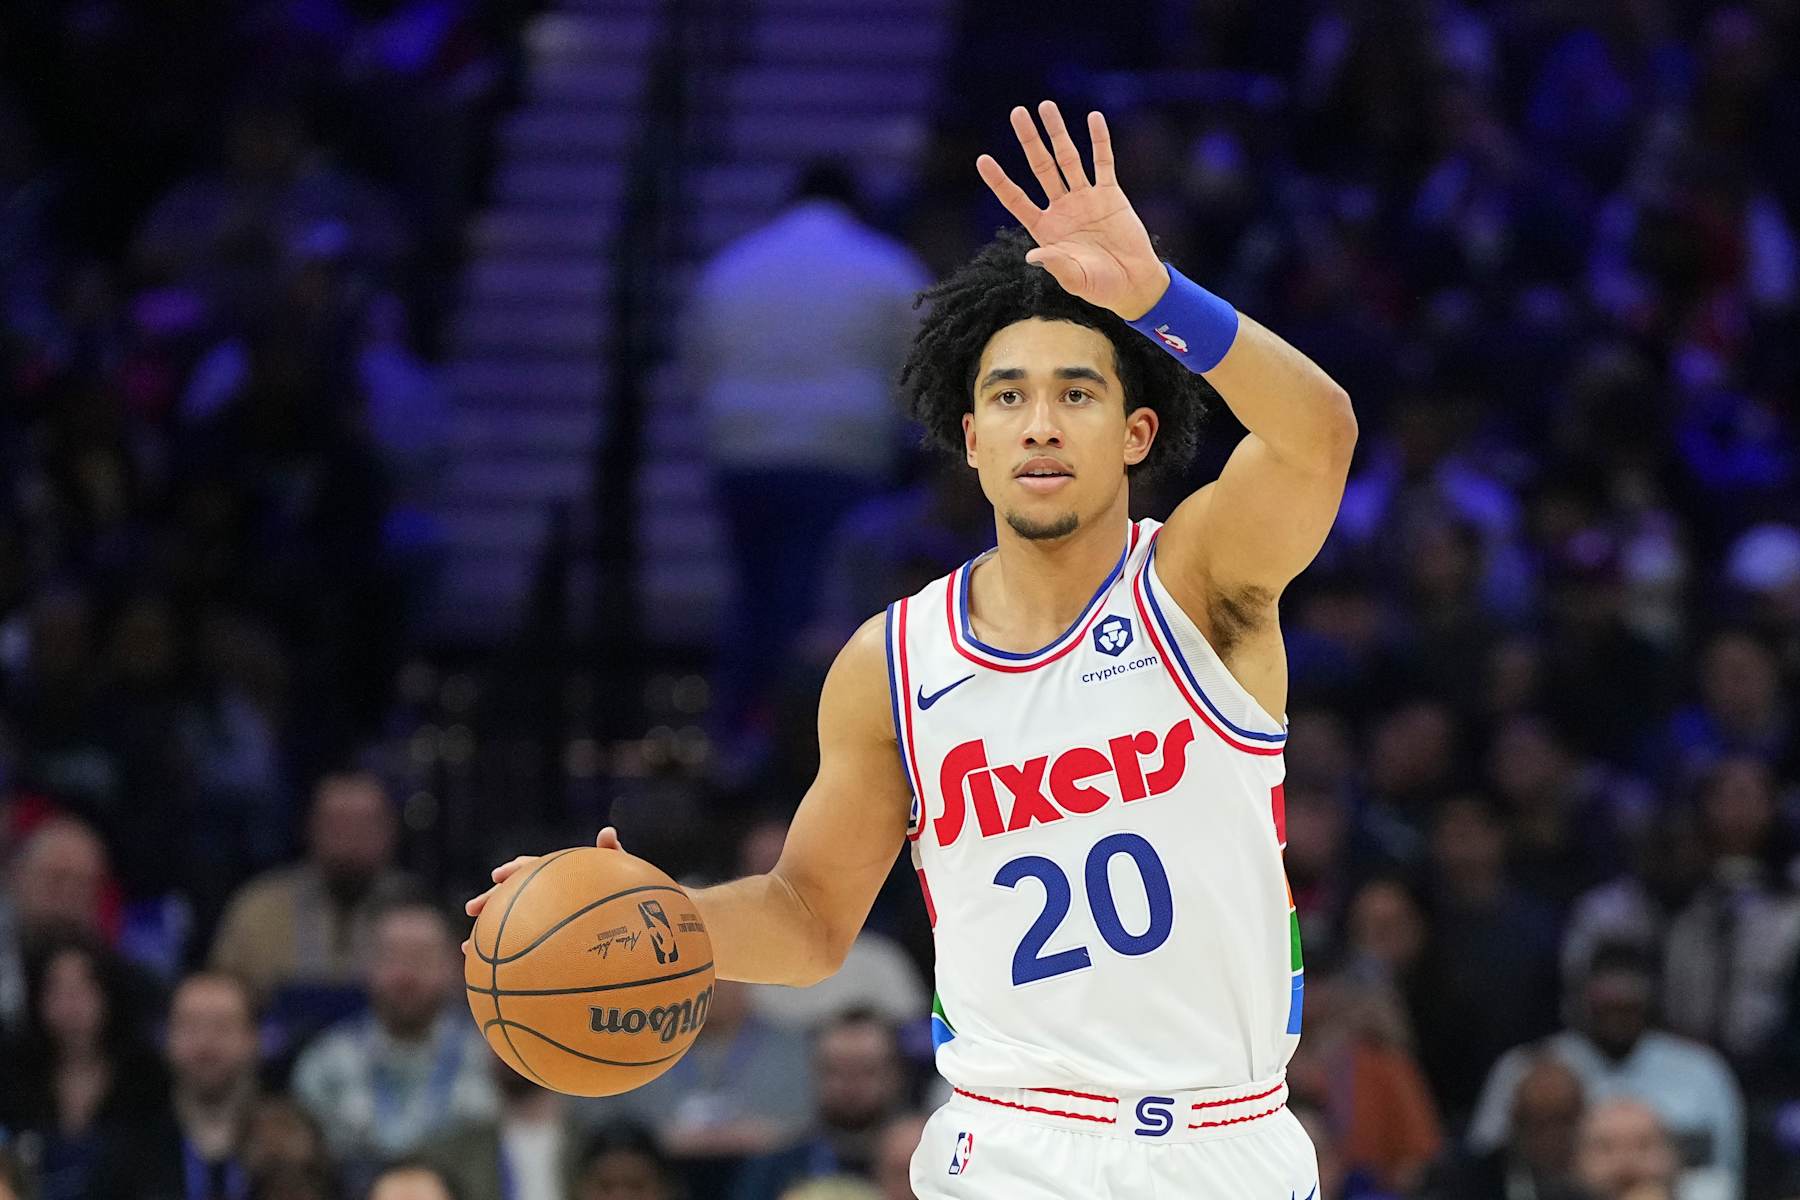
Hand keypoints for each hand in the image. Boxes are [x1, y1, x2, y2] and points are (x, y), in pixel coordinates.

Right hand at [461, 827, 624, 951]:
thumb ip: (614, 855)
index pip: (531, 867)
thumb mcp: (622, 874)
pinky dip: (505, 960)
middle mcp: (545, 895)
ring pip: (509, 925)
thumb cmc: (626, 894)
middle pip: (511, 895)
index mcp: (558, 876)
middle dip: (490, 900)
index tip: (499, 876)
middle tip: (472, 909)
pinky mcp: (545, 941)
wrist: (630, 921)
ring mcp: (542, 918)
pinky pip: (521, 950)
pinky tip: (491, 977)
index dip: (515, 870)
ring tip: (468, 948)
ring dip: (487, 934)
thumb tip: (608, 832)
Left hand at [977, 102, 1170, 319]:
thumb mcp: (1074, 279)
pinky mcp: (1110, 194)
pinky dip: (1099, 140)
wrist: (1133, 283)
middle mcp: (1062, 208)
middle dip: (1030, 140)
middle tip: (1018, 112)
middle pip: (1041, 167)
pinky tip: (1093, 118)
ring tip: (1046, 106)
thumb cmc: (1100, 287)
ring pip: (1069, 158)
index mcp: (1046, 230)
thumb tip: (1033, 256)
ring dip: (1058, 133)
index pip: (1016, 200)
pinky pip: (1103, 162)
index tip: (983, 159)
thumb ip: (1055, 265)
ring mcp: (1085, 198)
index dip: (1000, 181)